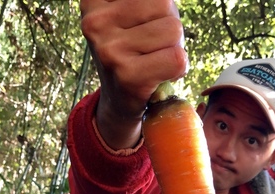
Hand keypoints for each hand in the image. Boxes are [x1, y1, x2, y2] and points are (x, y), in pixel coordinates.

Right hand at [80, 0, 187, 148]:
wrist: (118, 102)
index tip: (144, 25)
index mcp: (93, 2)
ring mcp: (111, 50)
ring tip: (157, 60)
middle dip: (169, 26)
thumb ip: (143, 3)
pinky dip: (180, 68)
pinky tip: (162, 74)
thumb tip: (166, 2)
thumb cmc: (130, 55)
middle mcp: (97, 23)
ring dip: (175, 48)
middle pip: (164, 4)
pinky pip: (177, 59)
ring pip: (174, 30)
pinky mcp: (129, 76)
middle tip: (153, 48)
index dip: (157, 8)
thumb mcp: (125, 19)